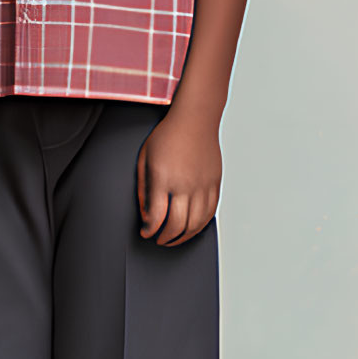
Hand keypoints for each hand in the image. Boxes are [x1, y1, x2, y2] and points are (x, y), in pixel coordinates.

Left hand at [136, 107, 221, 246]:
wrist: (195, 118)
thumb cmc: (167, 135)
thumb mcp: (144, 159)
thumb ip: (142, 189)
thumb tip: (146, 214)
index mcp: (163, 178)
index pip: (157, 217)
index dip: (149, 231)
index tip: (145, 232)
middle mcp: (185, 184)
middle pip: (177, 225)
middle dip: (165, 238)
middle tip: (158, 239)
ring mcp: (203, 185)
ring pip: (196, 223)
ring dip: (184, 237)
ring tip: (174, 238)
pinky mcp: (215, 184)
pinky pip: (210, 213)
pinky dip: (200, 225)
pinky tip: (191, 227)